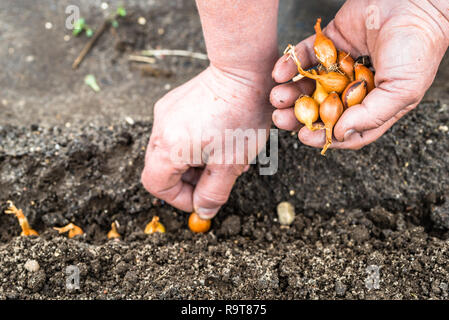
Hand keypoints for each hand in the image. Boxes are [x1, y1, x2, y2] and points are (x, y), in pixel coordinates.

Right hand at [141, 66, 272, 218]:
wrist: (243, 71)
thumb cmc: (241, 117)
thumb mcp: (231, 163)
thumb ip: (213, 193)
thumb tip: (202, 211)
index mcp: (168, 147)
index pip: (157, 185)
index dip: (178, 199)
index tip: (202, 198)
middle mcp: (160, 129)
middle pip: (161, 169)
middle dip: (188, 181)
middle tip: (215, 177)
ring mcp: (165, 112)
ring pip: (170, 151)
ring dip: (192, 163)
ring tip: (221, 157)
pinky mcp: (173, 101)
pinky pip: (176, 132)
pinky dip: (192, 144)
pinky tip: (217, 138)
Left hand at [270, 0, 448, 149]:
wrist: (415, 1)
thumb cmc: (417, 48)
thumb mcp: (402, 89)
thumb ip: (371, 116)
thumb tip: (339, 135)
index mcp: (373, 104)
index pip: (343, 129)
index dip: (323, 135)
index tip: (304, 136)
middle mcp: (353, 88)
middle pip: (320, 109)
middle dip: (298, 116)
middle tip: (280, 119)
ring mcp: (340, 66)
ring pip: (309, 85)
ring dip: (290, 93)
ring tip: (277, 96)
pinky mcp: (329, 43)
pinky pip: (305, 56)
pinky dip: (290, 64)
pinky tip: (280, 72)